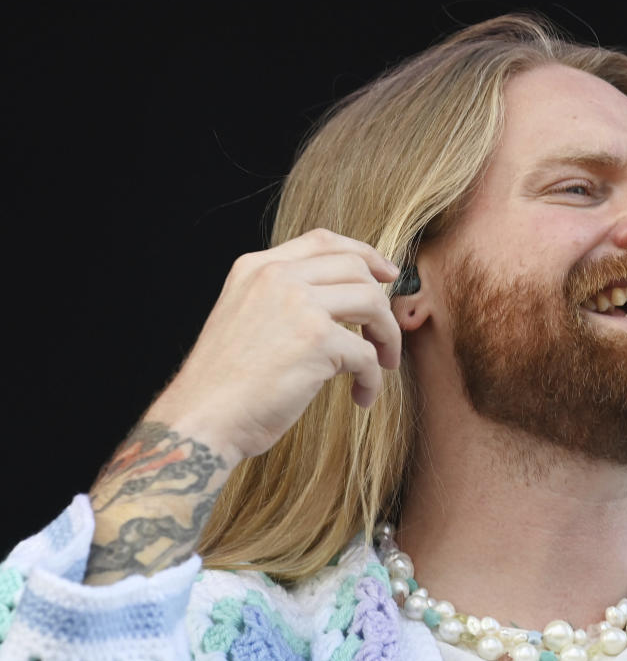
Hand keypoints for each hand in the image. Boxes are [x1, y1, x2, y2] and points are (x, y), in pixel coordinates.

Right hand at [144, 228, 402, 465]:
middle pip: (356, 269)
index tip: (387, 275)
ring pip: (373, 303)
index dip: (364, 254)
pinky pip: (368, 355)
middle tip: (385, 338)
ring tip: (382, 365)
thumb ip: (284, 299)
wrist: (203, 419)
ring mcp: (298, 304)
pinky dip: (372, 380)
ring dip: (387, 337)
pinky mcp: (317, 340)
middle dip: (382, 304)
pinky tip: (361, 396)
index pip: (323, 241)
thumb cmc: (226, 384)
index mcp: (257, 268)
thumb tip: (343, 299)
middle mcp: (276, 277)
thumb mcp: (246, 317)